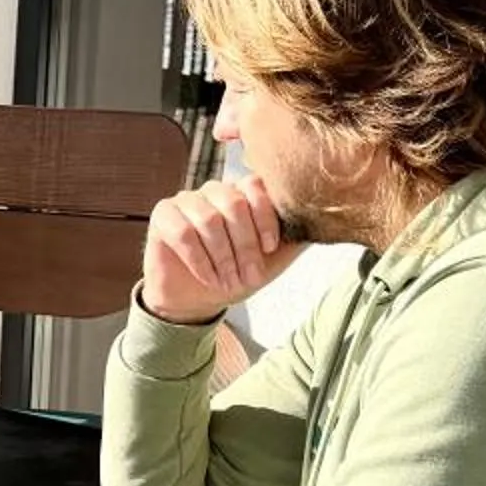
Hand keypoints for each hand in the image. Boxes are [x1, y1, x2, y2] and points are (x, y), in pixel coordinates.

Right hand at [141, 176, 299, 324]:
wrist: (199, 299)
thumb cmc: (236, 274)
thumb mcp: (273, 260)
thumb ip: (294, 238)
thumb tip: (323, 223)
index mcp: (241, 194)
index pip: (256, 186)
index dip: (265, 217)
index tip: (270, 248)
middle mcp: (213, 191)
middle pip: (233, 203)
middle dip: (244, 245)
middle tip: (249, 276)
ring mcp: (186, 200)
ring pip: (208, 218)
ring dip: (222, 257)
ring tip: (228, 281)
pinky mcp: (162, 216)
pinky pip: (183, 232)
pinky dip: (199, 260)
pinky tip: (208, 277)